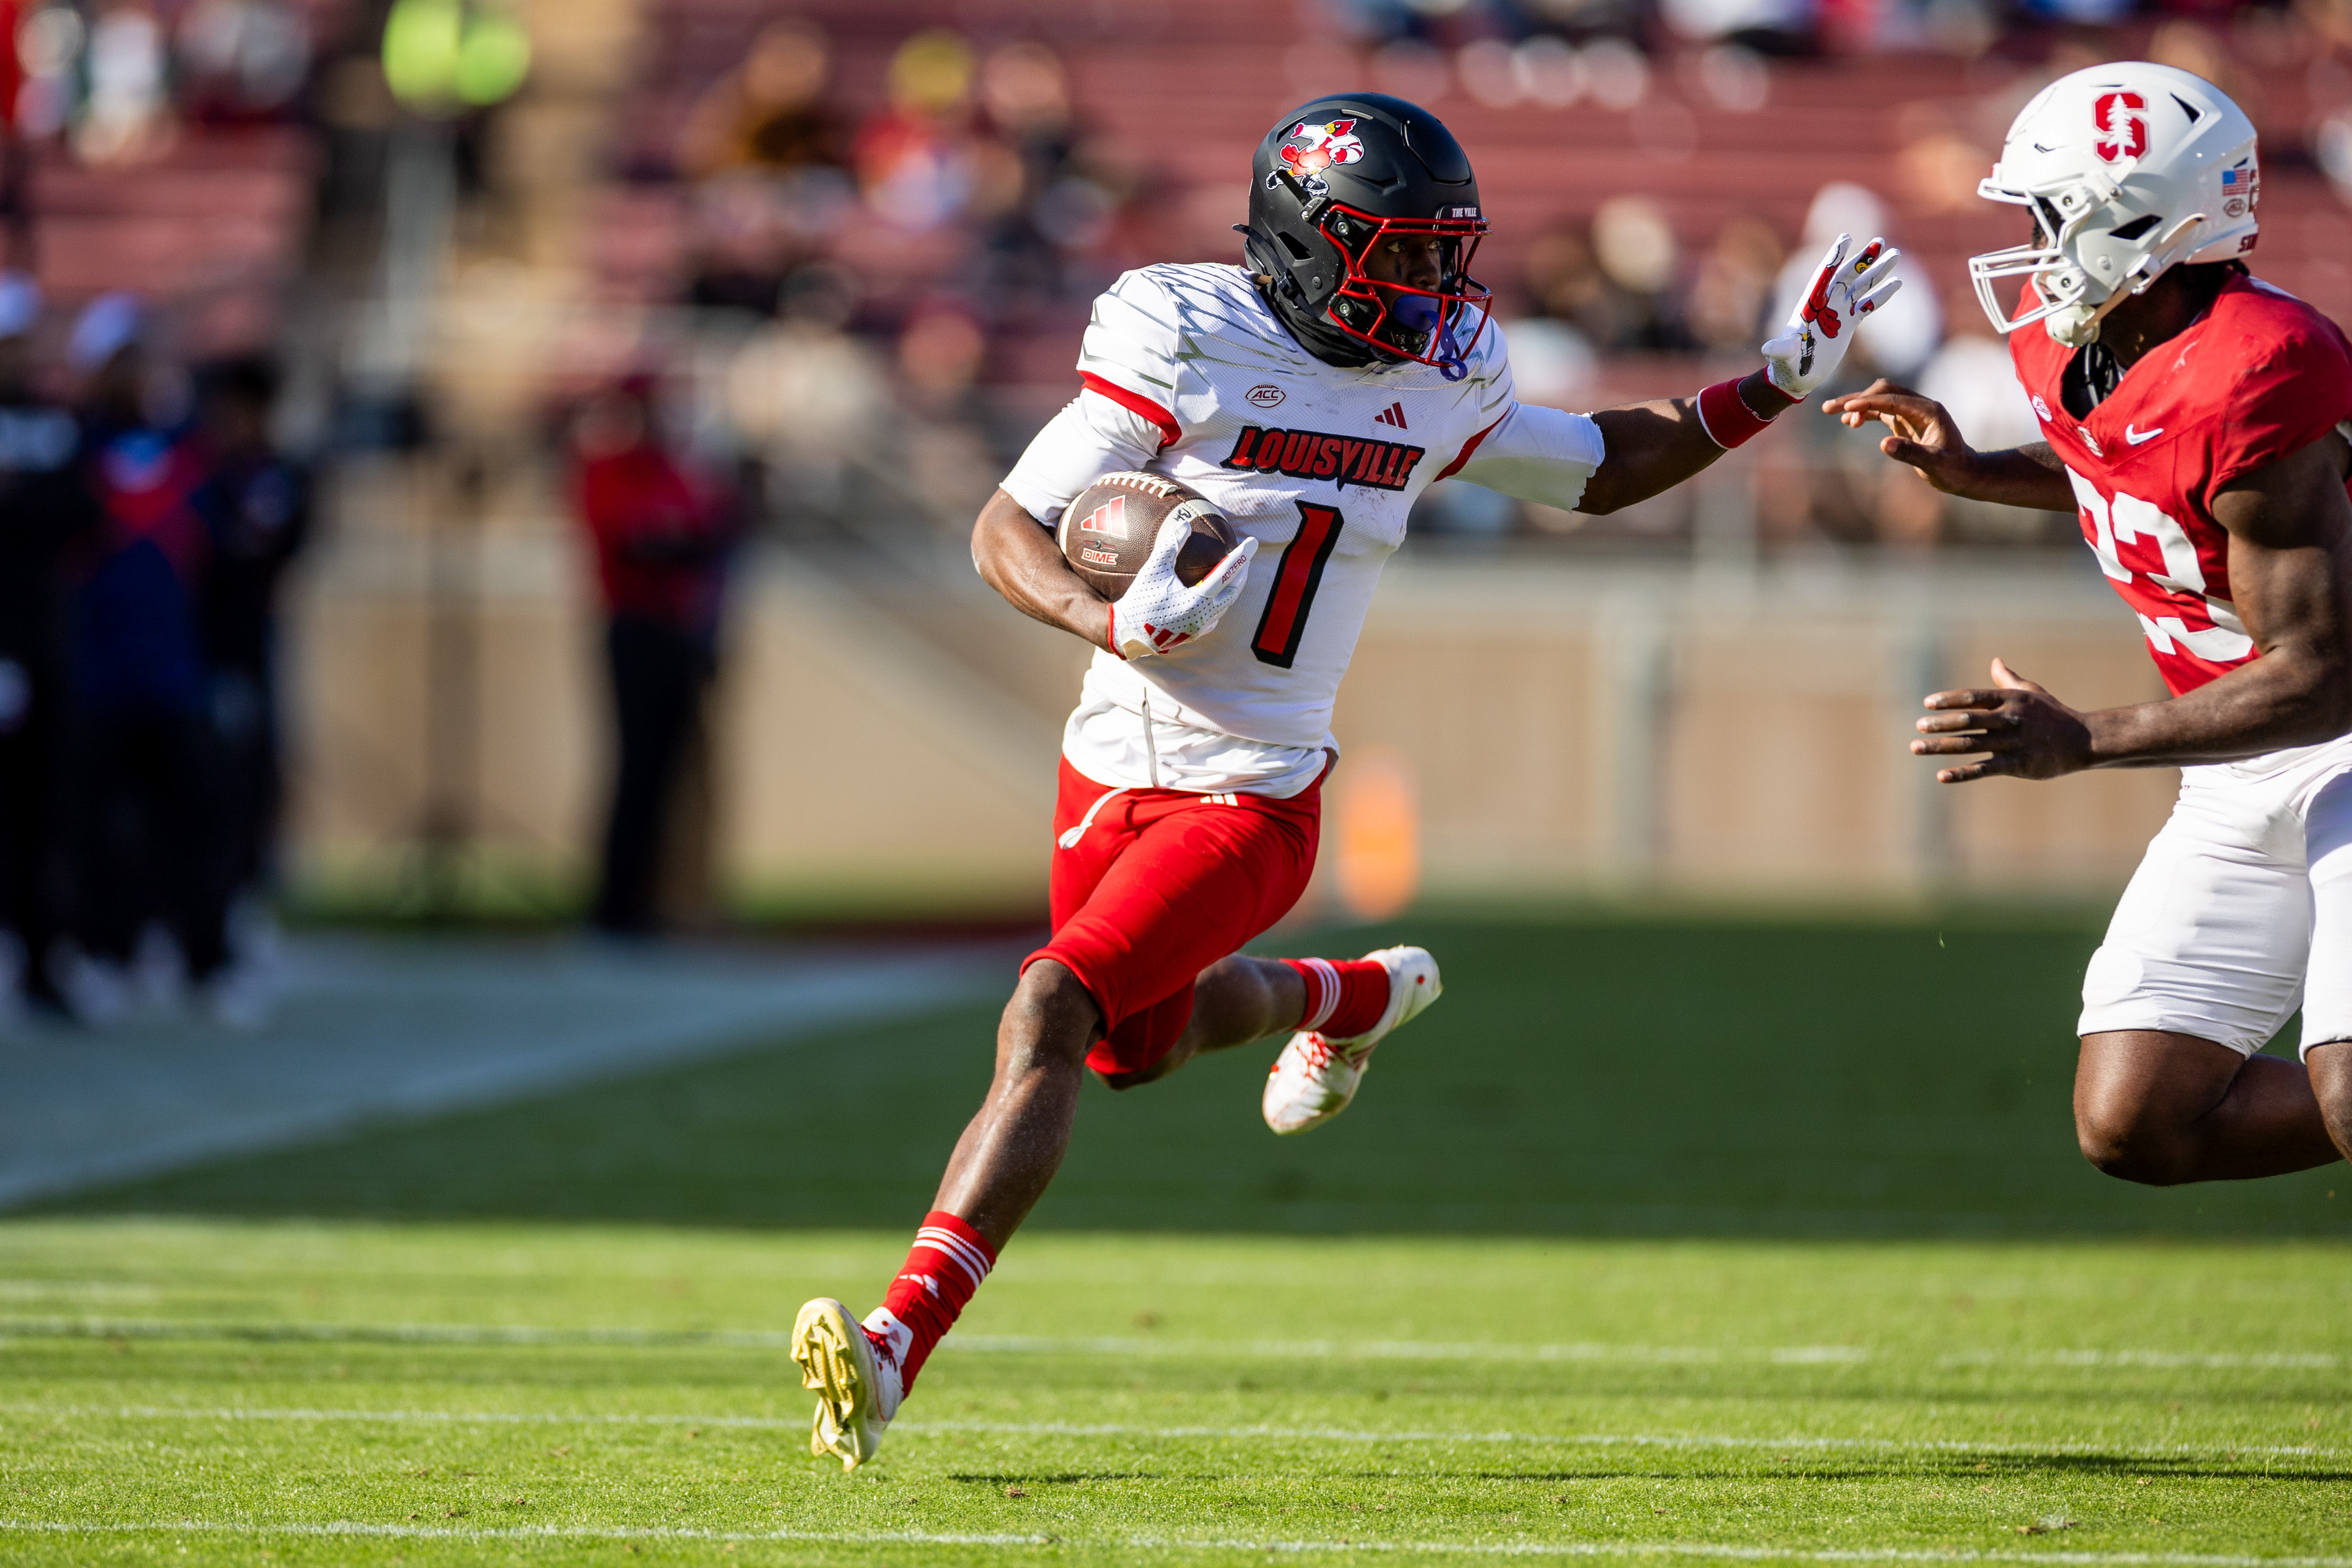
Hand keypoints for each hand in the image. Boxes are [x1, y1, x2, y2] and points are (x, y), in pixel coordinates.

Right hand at [1110, 514, 1257, 658]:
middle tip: (1245, 558)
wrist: (1127, 634)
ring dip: (1232, 589)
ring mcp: (1199, 628)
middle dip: (1241, 573)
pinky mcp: (1193, 635)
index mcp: (1196, 600)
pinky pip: (1213, 619)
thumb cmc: (1139, 600)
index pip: (1226, 574)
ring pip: (1225, 606)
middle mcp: (1202, 616)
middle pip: (1232, 592)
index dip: (1240, 556)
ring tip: (1235, 575)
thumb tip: (1185, 523)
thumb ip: (1170, 546)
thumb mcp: (1153, 570)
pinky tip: (1216, 599)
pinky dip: (1219, 605)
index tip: (1252, 542)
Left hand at [1762, 233, 1901, 398]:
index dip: (1834, 257)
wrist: (1796, 376)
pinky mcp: (1848, 324)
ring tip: (1895, 255)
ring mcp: (1838, 313)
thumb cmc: (1786, 365)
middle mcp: (1826, 304)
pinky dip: (1881, 295)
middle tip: (1880, 241)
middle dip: (1863, 259)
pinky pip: (1867, 305)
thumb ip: (1780, 349)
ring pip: (1861, 286)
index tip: (1846, 237)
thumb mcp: (1783, 356)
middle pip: (1847, 275)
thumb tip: (1768, 348)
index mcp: (1810, 305)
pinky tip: (1897, 283)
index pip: (1823, 275)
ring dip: (1877, 272)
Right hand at [1820, 379, 1987, 495]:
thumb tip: (1883, 444)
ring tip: (1831, 411)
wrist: (1963, 471)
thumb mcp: (1934, 465)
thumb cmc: (1952, 469)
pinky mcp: (1905, 420)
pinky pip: (1881, 410)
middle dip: (1857, 398)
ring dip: (1856, 403)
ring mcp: (1911, 412)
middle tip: (1832, 410)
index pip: (1892, 400)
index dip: (1868, 402)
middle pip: (1883, 391)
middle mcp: (1919, 406)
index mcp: (1928, 411)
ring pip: (1879, 399)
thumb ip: (1910, 453)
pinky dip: (1864, 413)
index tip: (1846, 410)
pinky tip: (1848, 422)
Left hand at [1912, 658, 2093, 782]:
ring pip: (1970, 744)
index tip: (1927, 703)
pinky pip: (1984, 769)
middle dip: (1940, 723)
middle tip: (1918, 727)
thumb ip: (2008, 680)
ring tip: (1915, 747)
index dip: (1949, 699)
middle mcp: (2010, 719)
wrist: (2083, 740)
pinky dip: (1962, 773)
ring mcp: (2013, 742)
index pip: (1973, 696)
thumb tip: (1995, 661)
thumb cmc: (2053, 714)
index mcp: (2011, 700)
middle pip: (1968, 720)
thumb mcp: (2032, 692)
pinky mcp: (2018, 764)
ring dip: (1940, 746)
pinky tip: (1941, 775)